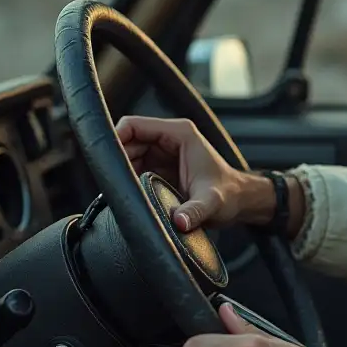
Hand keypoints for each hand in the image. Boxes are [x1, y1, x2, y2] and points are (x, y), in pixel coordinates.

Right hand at [115, 115, 271, 231]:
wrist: (239, 202)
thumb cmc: (229, 195)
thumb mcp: (212, 203)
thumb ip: (195, 211)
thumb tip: (179, 221)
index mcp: (179, 133)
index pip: (133, 125)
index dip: (115, 140)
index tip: (107, 165)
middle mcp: (169, 138)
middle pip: (126, 140)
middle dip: (116, 161)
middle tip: (113, 187)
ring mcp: (162, 152)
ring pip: (126, 155)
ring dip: (121, 172)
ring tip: (121, 194)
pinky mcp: (159, 167)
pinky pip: (133, 168)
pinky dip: (127, 180)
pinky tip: (127, 196)